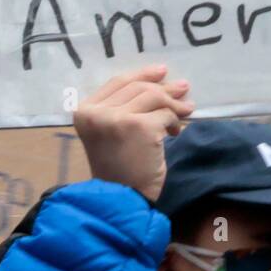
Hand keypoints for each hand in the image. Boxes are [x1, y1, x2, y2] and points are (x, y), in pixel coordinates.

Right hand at [74, 66, 193, 201]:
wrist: (122, 198)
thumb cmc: (119, 169)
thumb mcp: (111, 133)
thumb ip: (125, 108)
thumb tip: (163, 81)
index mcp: (84, 111)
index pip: (118, 82)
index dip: (142, 74)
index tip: (162, 72)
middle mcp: (97, 112)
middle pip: (139, 87)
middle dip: (164, 88)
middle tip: (183, 89)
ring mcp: (117, 118)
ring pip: (154, 97)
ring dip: (173, 105)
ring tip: (185, 113)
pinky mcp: (139, 127)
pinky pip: (165, 115)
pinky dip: (174, 122)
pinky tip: (175, 133)